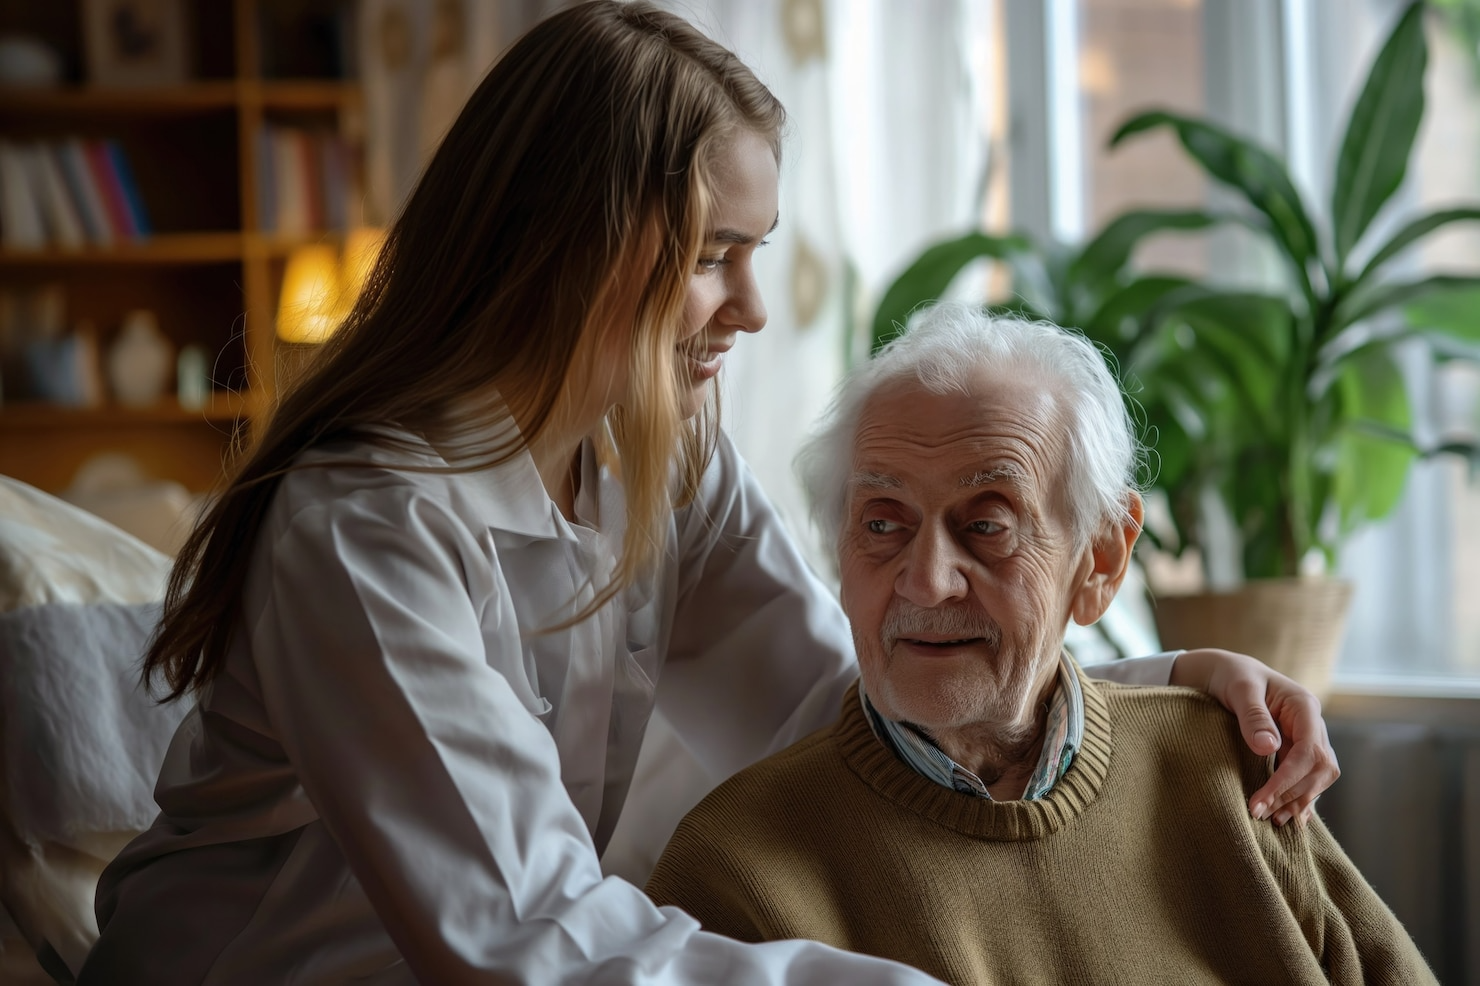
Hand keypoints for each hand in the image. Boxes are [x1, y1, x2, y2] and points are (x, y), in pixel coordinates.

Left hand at [1169, 648, 1339, 826]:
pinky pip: (1307, 778)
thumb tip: (1269, 748)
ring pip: (1318, 778)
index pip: (1309, 751)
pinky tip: (1288, 817)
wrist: (1227, 673)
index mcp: (1304, 706)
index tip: (1260, 800)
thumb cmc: (1233, 676)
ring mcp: (1308, 739)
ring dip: (1297, 801)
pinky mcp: (1297, 751)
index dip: (1288, 780)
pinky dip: (1299, 798)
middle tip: (1260, 814)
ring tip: (1271, 820)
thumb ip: (1253, 716)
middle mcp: (1313, 725)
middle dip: (1294, 795)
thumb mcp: (1239, 689)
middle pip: (1320, 769)